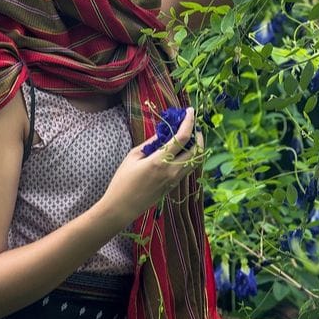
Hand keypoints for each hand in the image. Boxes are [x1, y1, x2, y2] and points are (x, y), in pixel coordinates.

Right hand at [99, 107, 203, 223]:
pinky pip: (188, 168)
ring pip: (195, 160)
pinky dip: (189, 156)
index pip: (182, 137)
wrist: (122, 207)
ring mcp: (174, 180)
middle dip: (197, 134)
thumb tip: (165, 132)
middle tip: (191, 124)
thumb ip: (152, 142)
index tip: (191, 111)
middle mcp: (172, 171)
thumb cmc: (123, 180)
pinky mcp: (174, 186)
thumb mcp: (133, 156)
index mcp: (160, 161)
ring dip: (196, 146)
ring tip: (188, 136)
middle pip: (196, 150)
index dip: (189, 122)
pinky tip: (181, 150)